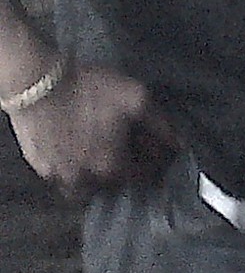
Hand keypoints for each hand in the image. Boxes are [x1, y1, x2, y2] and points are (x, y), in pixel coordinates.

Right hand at [6, 64, 172, 198]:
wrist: (38, 84)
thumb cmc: (91, 91)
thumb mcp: (137, 99)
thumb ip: (161, 124)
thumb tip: (179, 143)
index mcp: (112, 167)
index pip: (142, 179)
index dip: (155, 165)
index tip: (159, 153)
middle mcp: (85, 180)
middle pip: (114, 185)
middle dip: (127, 172)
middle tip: (132, 152)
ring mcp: (59, 175)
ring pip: (85, 188)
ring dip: (98, 178)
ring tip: (103, 157)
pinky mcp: (39, 166)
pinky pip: (62, 178)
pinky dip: (74, 170)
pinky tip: (78, 152)